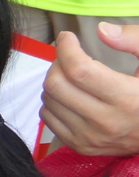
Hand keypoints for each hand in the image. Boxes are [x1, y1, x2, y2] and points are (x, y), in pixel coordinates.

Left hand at [40, 25, 138, 155]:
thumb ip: (134, 40)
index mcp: (127, 99)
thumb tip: (102, 30)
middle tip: (71, 57)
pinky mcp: (79, 146)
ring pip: (48, 99)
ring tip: (72, 76)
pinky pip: (47, 117)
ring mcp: (89, 137)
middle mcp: (105, 122)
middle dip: (58, 62)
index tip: (67, 37)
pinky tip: (71, 95)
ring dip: (55, 81)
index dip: (66, 48)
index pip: (79, 70)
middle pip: (56, 84)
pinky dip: (53, 101)